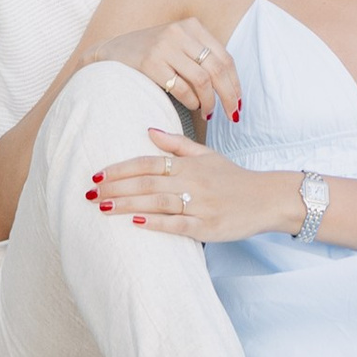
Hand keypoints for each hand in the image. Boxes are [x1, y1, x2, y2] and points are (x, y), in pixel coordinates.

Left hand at [89, 124, 296, 244]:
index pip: (148, 163)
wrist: (266, 198)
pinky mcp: (207, 226)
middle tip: (91, 193)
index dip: (122, 168)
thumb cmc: (233, 178)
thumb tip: (148, 130)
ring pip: (157, 202)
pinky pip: (177, 225)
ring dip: (127, 205)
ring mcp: (199, 205)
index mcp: (189, 164)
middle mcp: (191, 182)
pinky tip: (135, 223)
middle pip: (147, 183)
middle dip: (116, 188)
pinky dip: (155, 223)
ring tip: (103, 208)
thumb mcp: (207, 155)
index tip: (98, 174)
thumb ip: (177, 144)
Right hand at [98, 14, 242, 122]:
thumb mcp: (178, 44)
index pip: (224, 57)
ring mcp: (164, 47)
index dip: (235, 82)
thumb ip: (201, 56)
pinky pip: (181, 88)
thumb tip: (230, 86)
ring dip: (208, 101)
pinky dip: (191, 101)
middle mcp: (179, 32)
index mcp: (192, 26)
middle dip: (228, 95)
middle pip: (216, 69)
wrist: (112, 52)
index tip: (238, 101)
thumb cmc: (151, 52)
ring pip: (201, 80)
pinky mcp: (150, 63)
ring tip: (207, 112)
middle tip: (231, 114)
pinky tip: (192, 105)